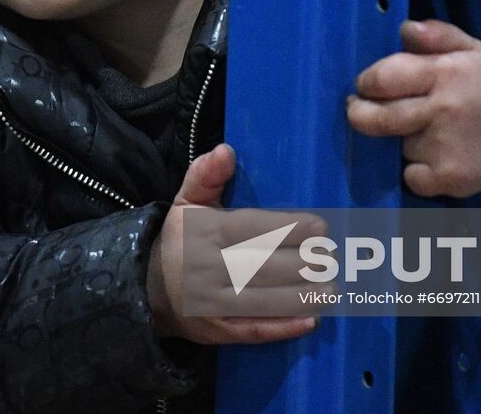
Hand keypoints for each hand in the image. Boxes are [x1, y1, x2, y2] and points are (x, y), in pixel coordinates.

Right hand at [147, 143, 324, 343]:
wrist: (148, 287)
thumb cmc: (181, 238)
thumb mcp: (186, 201)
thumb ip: (206, 174)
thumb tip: (225, 150)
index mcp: (205, 232)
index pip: (253, 229)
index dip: (289, 229)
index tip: (321, 228)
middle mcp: (208, 267)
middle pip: (263, 266)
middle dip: (302, 263)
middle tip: (332, 259)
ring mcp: (211, 302)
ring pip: (262, 301)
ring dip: (300, 297)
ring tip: (330, 289)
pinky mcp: (216, 330)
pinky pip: (252, 330)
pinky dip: (282, 328)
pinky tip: (310, 321)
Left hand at [346, 19, 480, 198]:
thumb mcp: (471, 49)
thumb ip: (436, 34)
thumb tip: (404, 29)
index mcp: (444, 72)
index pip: (384, 77)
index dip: (367, 82)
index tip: (367, 86)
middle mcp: (443, 109)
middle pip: (377, 118)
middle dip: (360, 114)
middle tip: (361, 111)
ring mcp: (445, 146)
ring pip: (397, 145)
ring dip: (401, 140)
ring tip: (426, 131)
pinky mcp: (449, 178)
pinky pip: (411, 176)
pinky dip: (416, 171)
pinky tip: (434, 158)